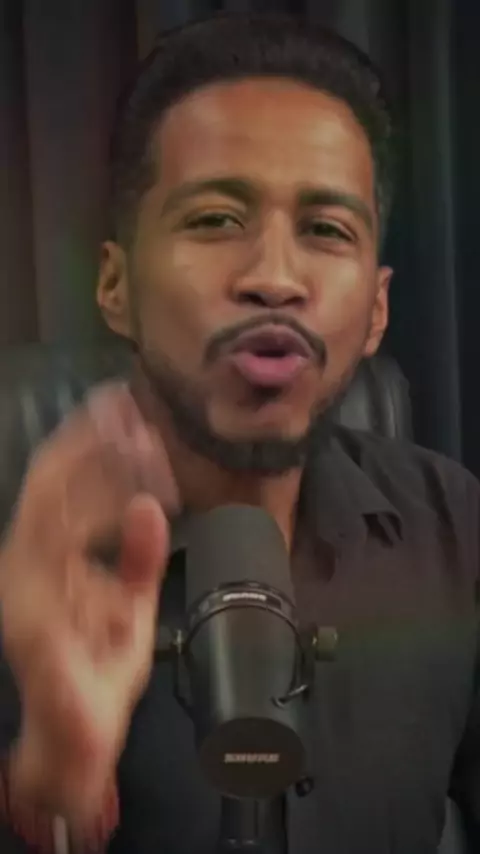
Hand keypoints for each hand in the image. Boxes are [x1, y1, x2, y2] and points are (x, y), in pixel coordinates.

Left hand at [0, 382, 178, 834]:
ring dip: (95, 448)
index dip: (89, 458)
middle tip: (129, 402)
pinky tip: (132, 456)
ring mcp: (37, 558)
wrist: (70, 728)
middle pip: (51, 480)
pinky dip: (103, 474)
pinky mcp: (54, 561)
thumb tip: (148, 510)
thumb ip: (131, 582)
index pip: (55, 499)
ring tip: (131, 413)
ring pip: (59, 486)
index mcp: (33, 579)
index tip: (129, 426)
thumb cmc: (91, 698)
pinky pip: (75, 505)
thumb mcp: (117, 653)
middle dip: (88, 438)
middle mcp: (26, 559)